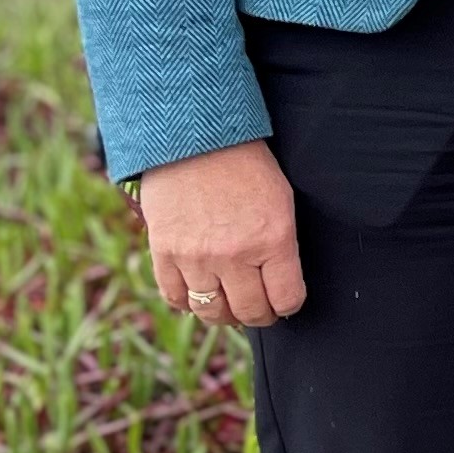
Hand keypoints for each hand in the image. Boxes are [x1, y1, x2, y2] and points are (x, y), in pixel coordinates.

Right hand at [132, 139, 306, 327]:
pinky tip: (199, 293)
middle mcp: (235, 254)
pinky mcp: (164, 253)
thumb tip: (280, 286)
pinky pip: (176, 298)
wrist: (195, 138)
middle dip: (259, 314)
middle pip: (250, 312)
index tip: (285, 301)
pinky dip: (188, 303)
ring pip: (212, 312)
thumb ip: (281, 246)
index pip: (287, 299)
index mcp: (273, 239)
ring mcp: (196, 257)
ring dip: (224, 313)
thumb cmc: (246, 167)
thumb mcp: (281, 202)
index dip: (289, 305)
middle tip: (259, 306)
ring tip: (229, 303)